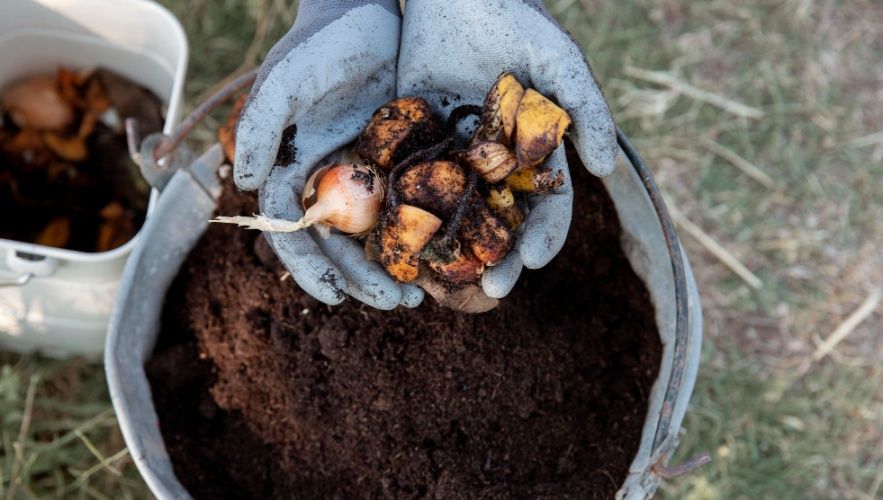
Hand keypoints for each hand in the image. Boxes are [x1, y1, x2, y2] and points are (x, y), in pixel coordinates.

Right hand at [235, 0, 423, 308]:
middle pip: (341, 245)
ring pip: (378, 236)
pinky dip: (424, 236)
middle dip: (363, 279)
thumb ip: (263, 124)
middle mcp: (330, 183)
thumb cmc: (323, 44)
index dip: (310, 268)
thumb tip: (248, 183)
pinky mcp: (405, 166)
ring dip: (395, 267)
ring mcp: (368, 177)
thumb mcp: (290, 78)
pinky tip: (445, 257)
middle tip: (397, 303)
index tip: (334, 298)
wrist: (371, 14)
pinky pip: (414, 209)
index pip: (294, 233)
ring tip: (421, 296)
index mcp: (295, 172)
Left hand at [398, 0, 616, 298]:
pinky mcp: (413, 144)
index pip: (547, 208)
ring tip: (444, 282)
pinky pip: (410, 186)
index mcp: (533, 156)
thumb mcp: (559, 61)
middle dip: (499, 260)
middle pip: (500, 226)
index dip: (544, 237)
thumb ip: (586, 111)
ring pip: (454, 217)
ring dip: (452, 252)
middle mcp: (494, 165)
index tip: (533, 261)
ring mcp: (452, 158)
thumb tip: (606, 170)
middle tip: (491, 289)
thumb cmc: (516, 19)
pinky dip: (406, 216)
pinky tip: (398, 244)